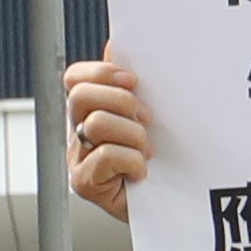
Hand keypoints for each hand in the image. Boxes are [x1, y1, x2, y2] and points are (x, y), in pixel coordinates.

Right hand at [62, 51, 153, 220]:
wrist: (176, 206)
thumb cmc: (164, 161)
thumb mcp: (154, 117)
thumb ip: (135, 86)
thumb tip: (118, 44)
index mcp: (92, 110)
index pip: (75, 78)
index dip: (101, 73)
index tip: (134, 80)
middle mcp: (77, 132)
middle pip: (81, 96)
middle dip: (122, 102)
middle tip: (147, 119)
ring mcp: (77, 158)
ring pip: (96, 124)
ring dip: (133, 136)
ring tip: (148, 152)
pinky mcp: (84, 183)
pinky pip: (105, 156)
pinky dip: (131, 162)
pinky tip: (141, 173)